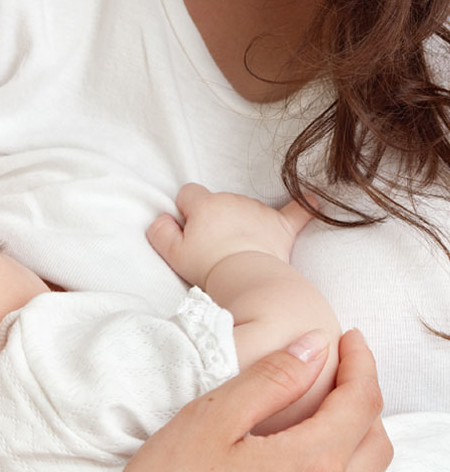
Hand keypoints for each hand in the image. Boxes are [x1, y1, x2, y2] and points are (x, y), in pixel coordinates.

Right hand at [147, 184, 310, 287]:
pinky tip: (311, 201)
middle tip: (212, 247)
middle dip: (214, 218)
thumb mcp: (173, 253)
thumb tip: (162, 218)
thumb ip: (160, 231)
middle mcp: (233, 200)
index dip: (185, 212)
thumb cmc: (208, 267)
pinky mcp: (281, 225)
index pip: (188, 193)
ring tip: (236, 249)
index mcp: (206, 204)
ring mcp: (259, 211)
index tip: (189, 231)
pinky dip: (302, 207)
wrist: (247, 277)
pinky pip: (297, 211)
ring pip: (245, 208)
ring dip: (240, 222)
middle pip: (218, 201)